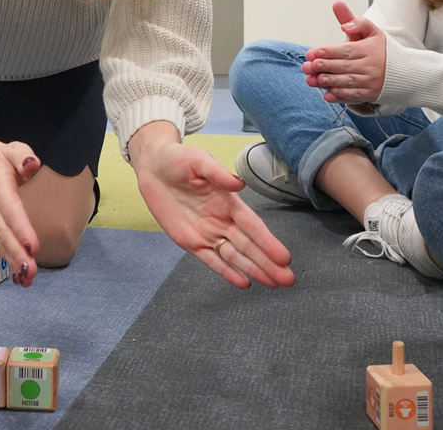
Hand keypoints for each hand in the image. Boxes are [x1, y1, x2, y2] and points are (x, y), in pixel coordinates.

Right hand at [0, 126, 42, 286]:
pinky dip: (10, 262)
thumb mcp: (14, 149)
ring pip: (1, 242)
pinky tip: (21, 277)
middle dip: (16, 252)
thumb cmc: (2, 159)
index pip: (10, 208)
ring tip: (27, 279)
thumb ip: (23, 156)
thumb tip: (32, 164)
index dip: (20, 228)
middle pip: (3, 231)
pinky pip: (1, 245)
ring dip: (13, 262)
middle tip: (31, 270)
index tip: (32, 247)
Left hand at [129, 122, 294, 289]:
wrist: (154, 166)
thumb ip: (218, 173)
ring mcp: (207, 233)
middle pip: (249, 245)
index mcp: (229, 202)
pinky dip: (226, 271)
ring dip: (254, 270)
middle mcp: (222, 220)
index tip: (285, 257)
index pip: (253, 226)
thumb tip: (239, 184)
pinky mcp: (190, 241)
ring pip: (234, 256)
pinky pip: (210, 259)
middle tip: (288, 280)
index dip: (268, 241)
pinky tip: (243, 283)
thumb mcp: (199, 160)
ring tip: (273, 284)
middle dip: (268, 263)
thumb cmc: (179, 159)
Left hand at [304, 1, 386, 102]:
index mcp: (369, 49)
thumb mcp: (373, 31)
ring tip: (312, 80)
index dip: (328, 51)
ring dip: (329, 82)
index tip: (313, 52)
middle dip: (325, 66)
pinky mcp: (371, 94)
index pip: (346, 50)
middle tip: (308, 66)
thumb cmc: (382, 49)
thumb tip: (343, 24)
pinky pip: (354, 96)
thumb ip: (358, 22)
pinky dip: (340, 96)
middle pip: (345, 66)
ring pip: (348, 82)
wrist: (404, 71)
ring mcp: (371, 81)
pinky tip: (327, 95)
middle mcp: (370, 65)